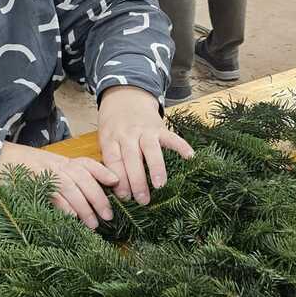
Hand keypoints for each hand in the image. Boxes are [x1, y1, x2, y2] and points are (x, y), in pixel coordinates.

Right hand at [0, 143, 119, 229]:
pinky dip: (63, 206)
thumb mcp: (51, 167)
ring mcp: (46, 174)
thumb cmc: (28, 167)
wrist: (0, 159)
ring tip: (94, 224)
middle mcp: (57, 166)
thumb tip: (91, 197)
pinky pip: (52, 195)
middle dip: (98, 197)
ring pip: (71, 188)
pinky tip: (72, 217)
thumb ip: (68, 177)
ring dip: (84, 207)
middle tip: (108, 216)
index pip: (87, 164)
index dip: (102, 171)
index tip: (116, 181)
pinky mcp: (34, 184)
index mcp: (63, 161)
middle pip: (83, 179)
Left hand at [96, 86, 194, 204]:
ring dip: (155, 167)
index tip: (125, 197)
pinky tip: (190, 157)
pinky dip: (181, 146)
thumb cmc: (114, 125)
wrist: (125, 96)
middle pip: (131, 159)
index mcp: (111, 139)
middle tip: (143, 200)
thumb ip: (111, 160)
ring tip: (160, 185)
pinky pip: (171, 137)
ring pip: (150, 149)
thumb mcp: (105, 139)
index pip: (114, 162)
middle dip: (137, 181)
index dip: (119, 180)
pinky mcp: (160, 126)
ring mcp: (144, 130)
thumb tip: (118, 191)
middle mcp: (127, 134)